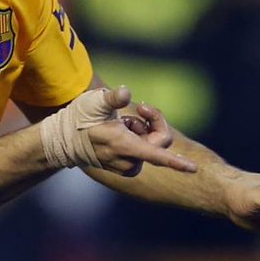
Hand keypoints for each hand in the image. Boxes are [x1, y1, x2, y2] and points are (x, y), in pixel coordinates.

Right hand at [82, 87, 196, 176]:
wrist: (65, 140)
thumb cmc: (80, 119)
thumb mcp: (95, 103)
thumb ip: (112, 98)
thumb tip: (126, 91)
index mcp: (125, 146)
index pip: (156, 155)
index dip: (177, 162)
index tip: (194, 169)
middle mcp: (129, 161)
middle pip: (159, 141)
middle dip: (153, 122)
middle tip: (138, 109)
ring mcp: (127, 166)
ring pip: (152, 145)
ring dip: (142, 130)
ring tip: (121, 123)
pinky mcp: (126, 168)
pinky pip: (144, 152)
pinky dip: (138, 139)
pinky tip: (120, 133)